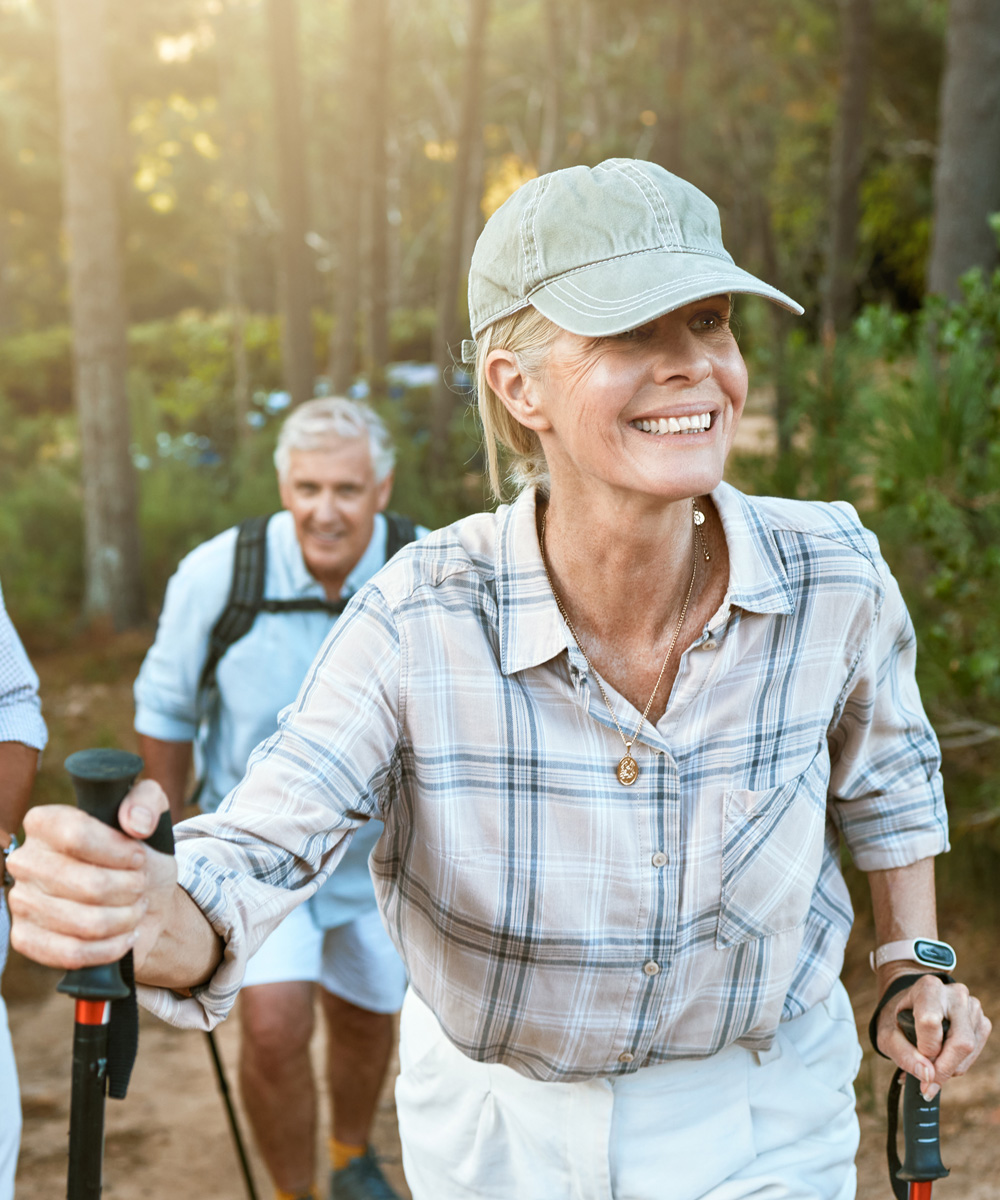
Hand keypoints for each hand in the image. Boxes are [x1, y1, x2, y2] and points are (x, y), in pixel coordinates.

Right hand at [7, 780, 177, 974]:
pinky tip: (126, 935)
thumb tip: (135, 822)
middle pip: (88, 884)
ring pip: (86, 922)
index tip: (139, 857)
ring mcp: (21, 902)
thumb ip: (147, 801)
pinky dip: (110, 948)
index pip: (76, 835)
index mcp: (44, 822)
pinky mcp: (26, 939)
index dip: (118, 851)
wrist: (139, 898)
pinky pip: (72, 953)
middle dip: (129, 888)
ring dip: (126, 918)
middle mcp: (25, 860)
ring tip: (136, 907)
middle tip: (140, 885)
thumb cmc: (139, 854)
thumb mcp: (151, 814)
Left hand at [876, 972, 991, 1099]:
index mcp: (928, 987)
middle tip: (928, 1082)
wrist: (911, 1007)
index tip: (919, 1061)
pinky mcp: (982, 1021)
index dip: (926, 1049)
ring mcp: (972, 1007)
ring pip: (969, 1050)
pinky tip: (943, 1058)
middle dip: (944, 1068)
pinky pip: (975, 1052)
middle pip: (960, 1041)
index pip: (930, 1022)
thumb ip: (903, 1055)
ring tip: (930, 1064)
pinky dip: (958, 1064)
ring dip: (950, 1067)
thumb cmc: (897, 1020)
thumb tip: (928, 1077)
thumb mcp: (888, 1036)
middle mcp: (954, 993)